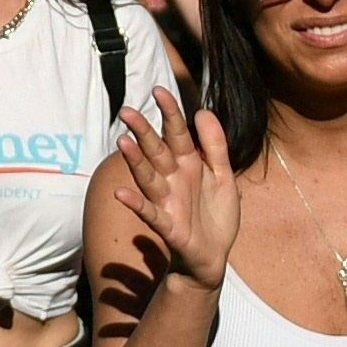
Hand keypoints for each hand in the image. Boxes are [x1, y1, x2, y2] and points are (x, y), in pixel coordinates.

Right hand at [105, 89, 238, 291]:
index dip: (169, 113)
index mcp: (189, 164)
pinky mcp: (167, 225)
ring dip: (135, 161)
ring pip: (148, 177)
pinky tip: (121, 195)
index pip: (176, 133)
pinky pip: (149, 213)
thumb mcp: (225, 176)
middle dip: (143, 131)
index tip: (158, 90)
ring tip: (122, 142)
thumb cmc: (216, 215)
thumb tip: (203, 111)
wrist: (215, 256)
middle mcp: (173, 179)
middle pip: (156, 151)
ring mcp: (167, 201)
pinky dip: (135, 204)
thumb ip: (215, 146)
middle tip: (127, 111)